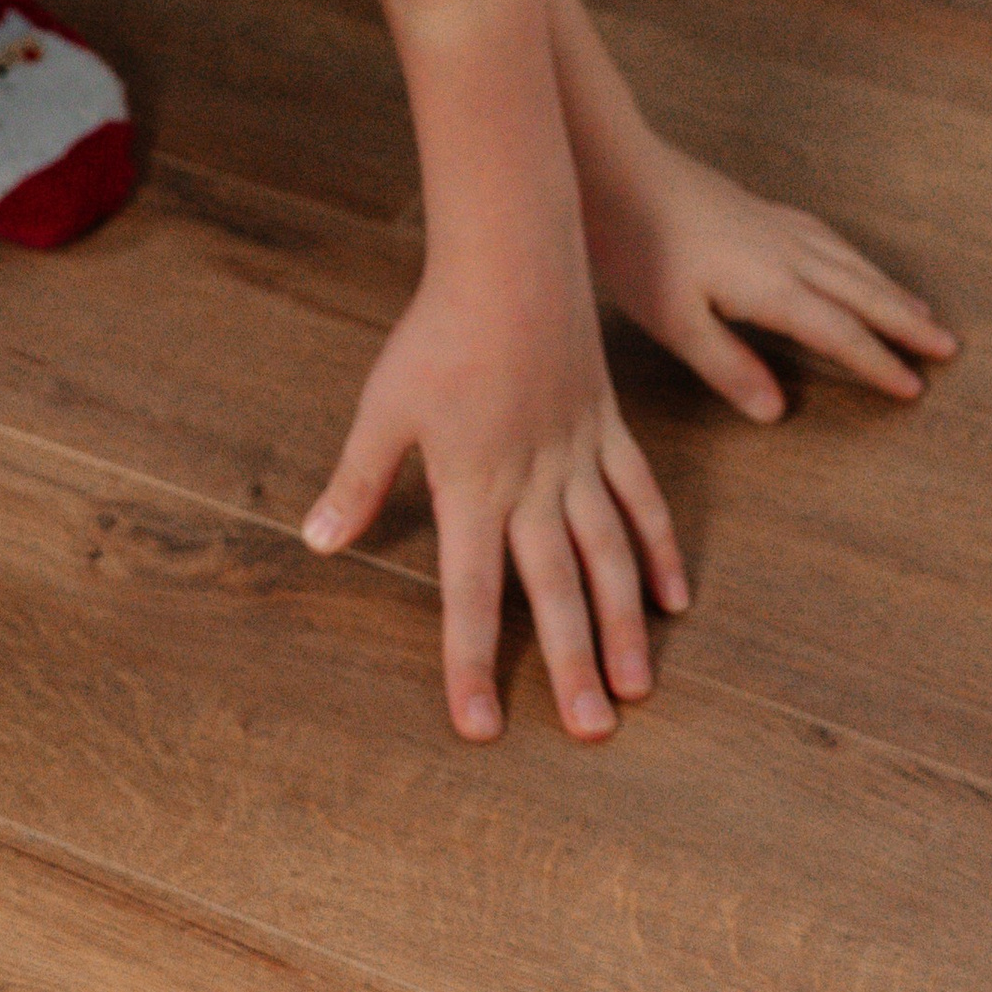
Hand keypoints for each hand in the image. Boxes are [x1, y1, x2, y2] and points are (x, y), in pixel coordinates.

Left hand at [305, 259, 684, 746]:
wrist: (509, 260)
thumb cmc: (437, 333)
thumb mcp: (384, 407)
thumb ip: (358, 481)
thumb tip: (319, 540)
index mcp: (473, 487)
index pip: (470, 594)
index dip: (471, 662)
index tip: (479, 726)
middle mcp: (534, 485)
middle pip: (554, 590)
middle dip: (570, 665)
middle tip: (592, 731)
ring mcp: (579, 459)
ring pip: (608, 556)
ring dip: (623, 624)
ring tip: (637, 686)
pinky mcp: (608, 430)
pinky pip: (640, 499)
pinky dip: (658, 549)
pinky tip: (673, 599)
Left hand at [582, 133, 957, 420]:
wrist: (616, 170)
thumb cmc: (637, 247)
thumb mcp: (673, 321)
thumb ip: (727, 366)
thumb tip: (777, 411)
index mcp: (772, 286)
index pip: (840, 333)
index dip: (879, 363)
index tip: (914, 388)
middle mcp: (786, 253)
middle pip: (862, 293)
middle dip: (907, 323)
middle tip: (948, 346)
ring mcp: (774, 225)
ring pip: (849, 261)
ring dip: (888, 288)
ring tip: (920, 309)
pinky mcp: (756, 208)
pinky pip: (827, 236)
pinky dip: (854, 256)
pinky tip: (850, 259)